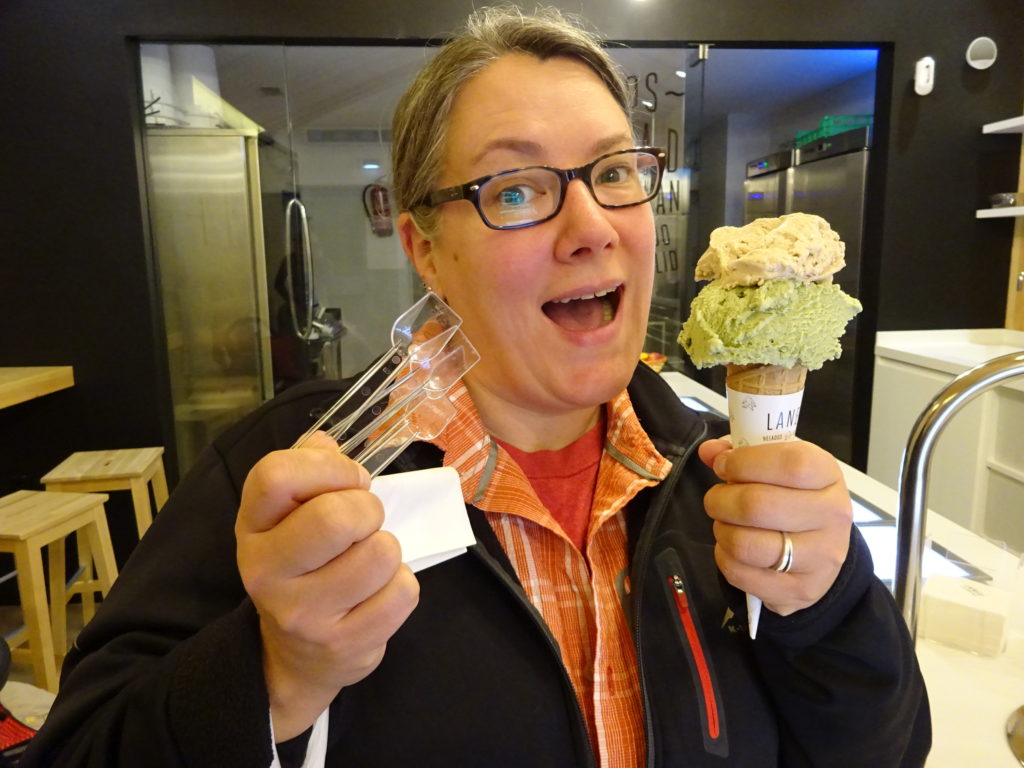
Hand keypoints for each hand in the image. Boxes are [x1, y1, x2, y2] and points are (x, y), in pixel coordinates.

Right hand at [236, 431, 419, 740]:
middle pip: (335, 517)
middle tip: (365, 523)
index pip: (277, 474)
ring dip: (387, 549)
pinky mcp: (343, 644)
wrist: (298, 655)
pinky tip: (377, 593)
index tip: (350, 481)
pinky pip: (402, 592)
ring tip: (369, 560)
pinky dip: (401, 585)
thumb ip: (308, 471)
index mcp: (252, 528)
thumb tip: (326, 442)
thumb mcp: (289, 518)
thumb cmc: (304, 567)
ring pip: (380, 553)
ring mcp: (303, 613)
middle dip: (368, 509)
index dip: (330, 467)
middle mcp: (266, 572)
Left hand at [697, 437, 851, 616]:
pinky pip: (740, 573)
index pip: (790, 464)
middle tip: (715, 499)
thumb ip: (743, 454)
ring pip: (746, 544)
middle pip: (758, 505)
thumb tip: (709, 451)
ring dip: (721, 530)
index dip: (745, 462)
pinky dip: (724, 557)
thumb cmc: (795, 498)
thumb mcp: (779, 468)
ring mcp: (819, 558)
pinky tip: (732, 548)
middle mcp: (832, 517)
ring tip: (724, 523)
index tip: (723, 465)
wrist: (824, 553)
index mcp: (828, 476)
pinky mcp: (799, 590)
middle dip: (721, 499)